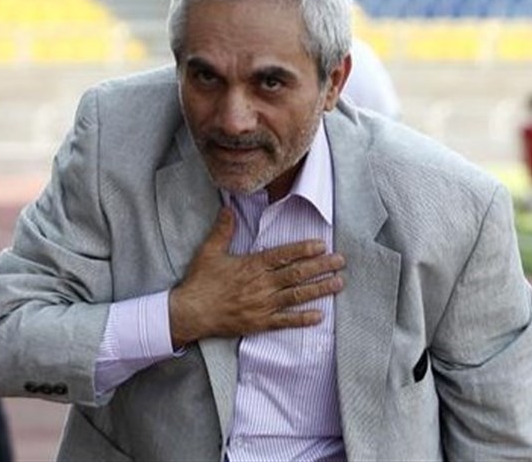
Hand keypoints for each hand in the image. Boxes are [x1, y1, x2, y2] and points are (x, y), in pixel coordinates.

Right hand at [169, 208, 344, 347]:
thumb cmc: (201, 281)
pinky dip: (303, 319)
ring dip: (320, 289)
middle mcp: (262, 284)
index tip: (322, 245)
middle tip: (340, 261)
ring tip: (338, 283)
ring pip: (297, 295)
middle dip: (321, 266)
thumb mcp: (209, 251)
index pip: (283, 255)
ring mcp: (263, 305)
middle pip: (297, 274)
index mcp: (252, 265)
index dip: (304, 249)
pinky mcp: (260, 323)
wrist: (191, 312)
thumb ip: (223, 229)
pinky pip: (286, 321)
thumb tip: (228, 207)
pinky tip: (320, 316)